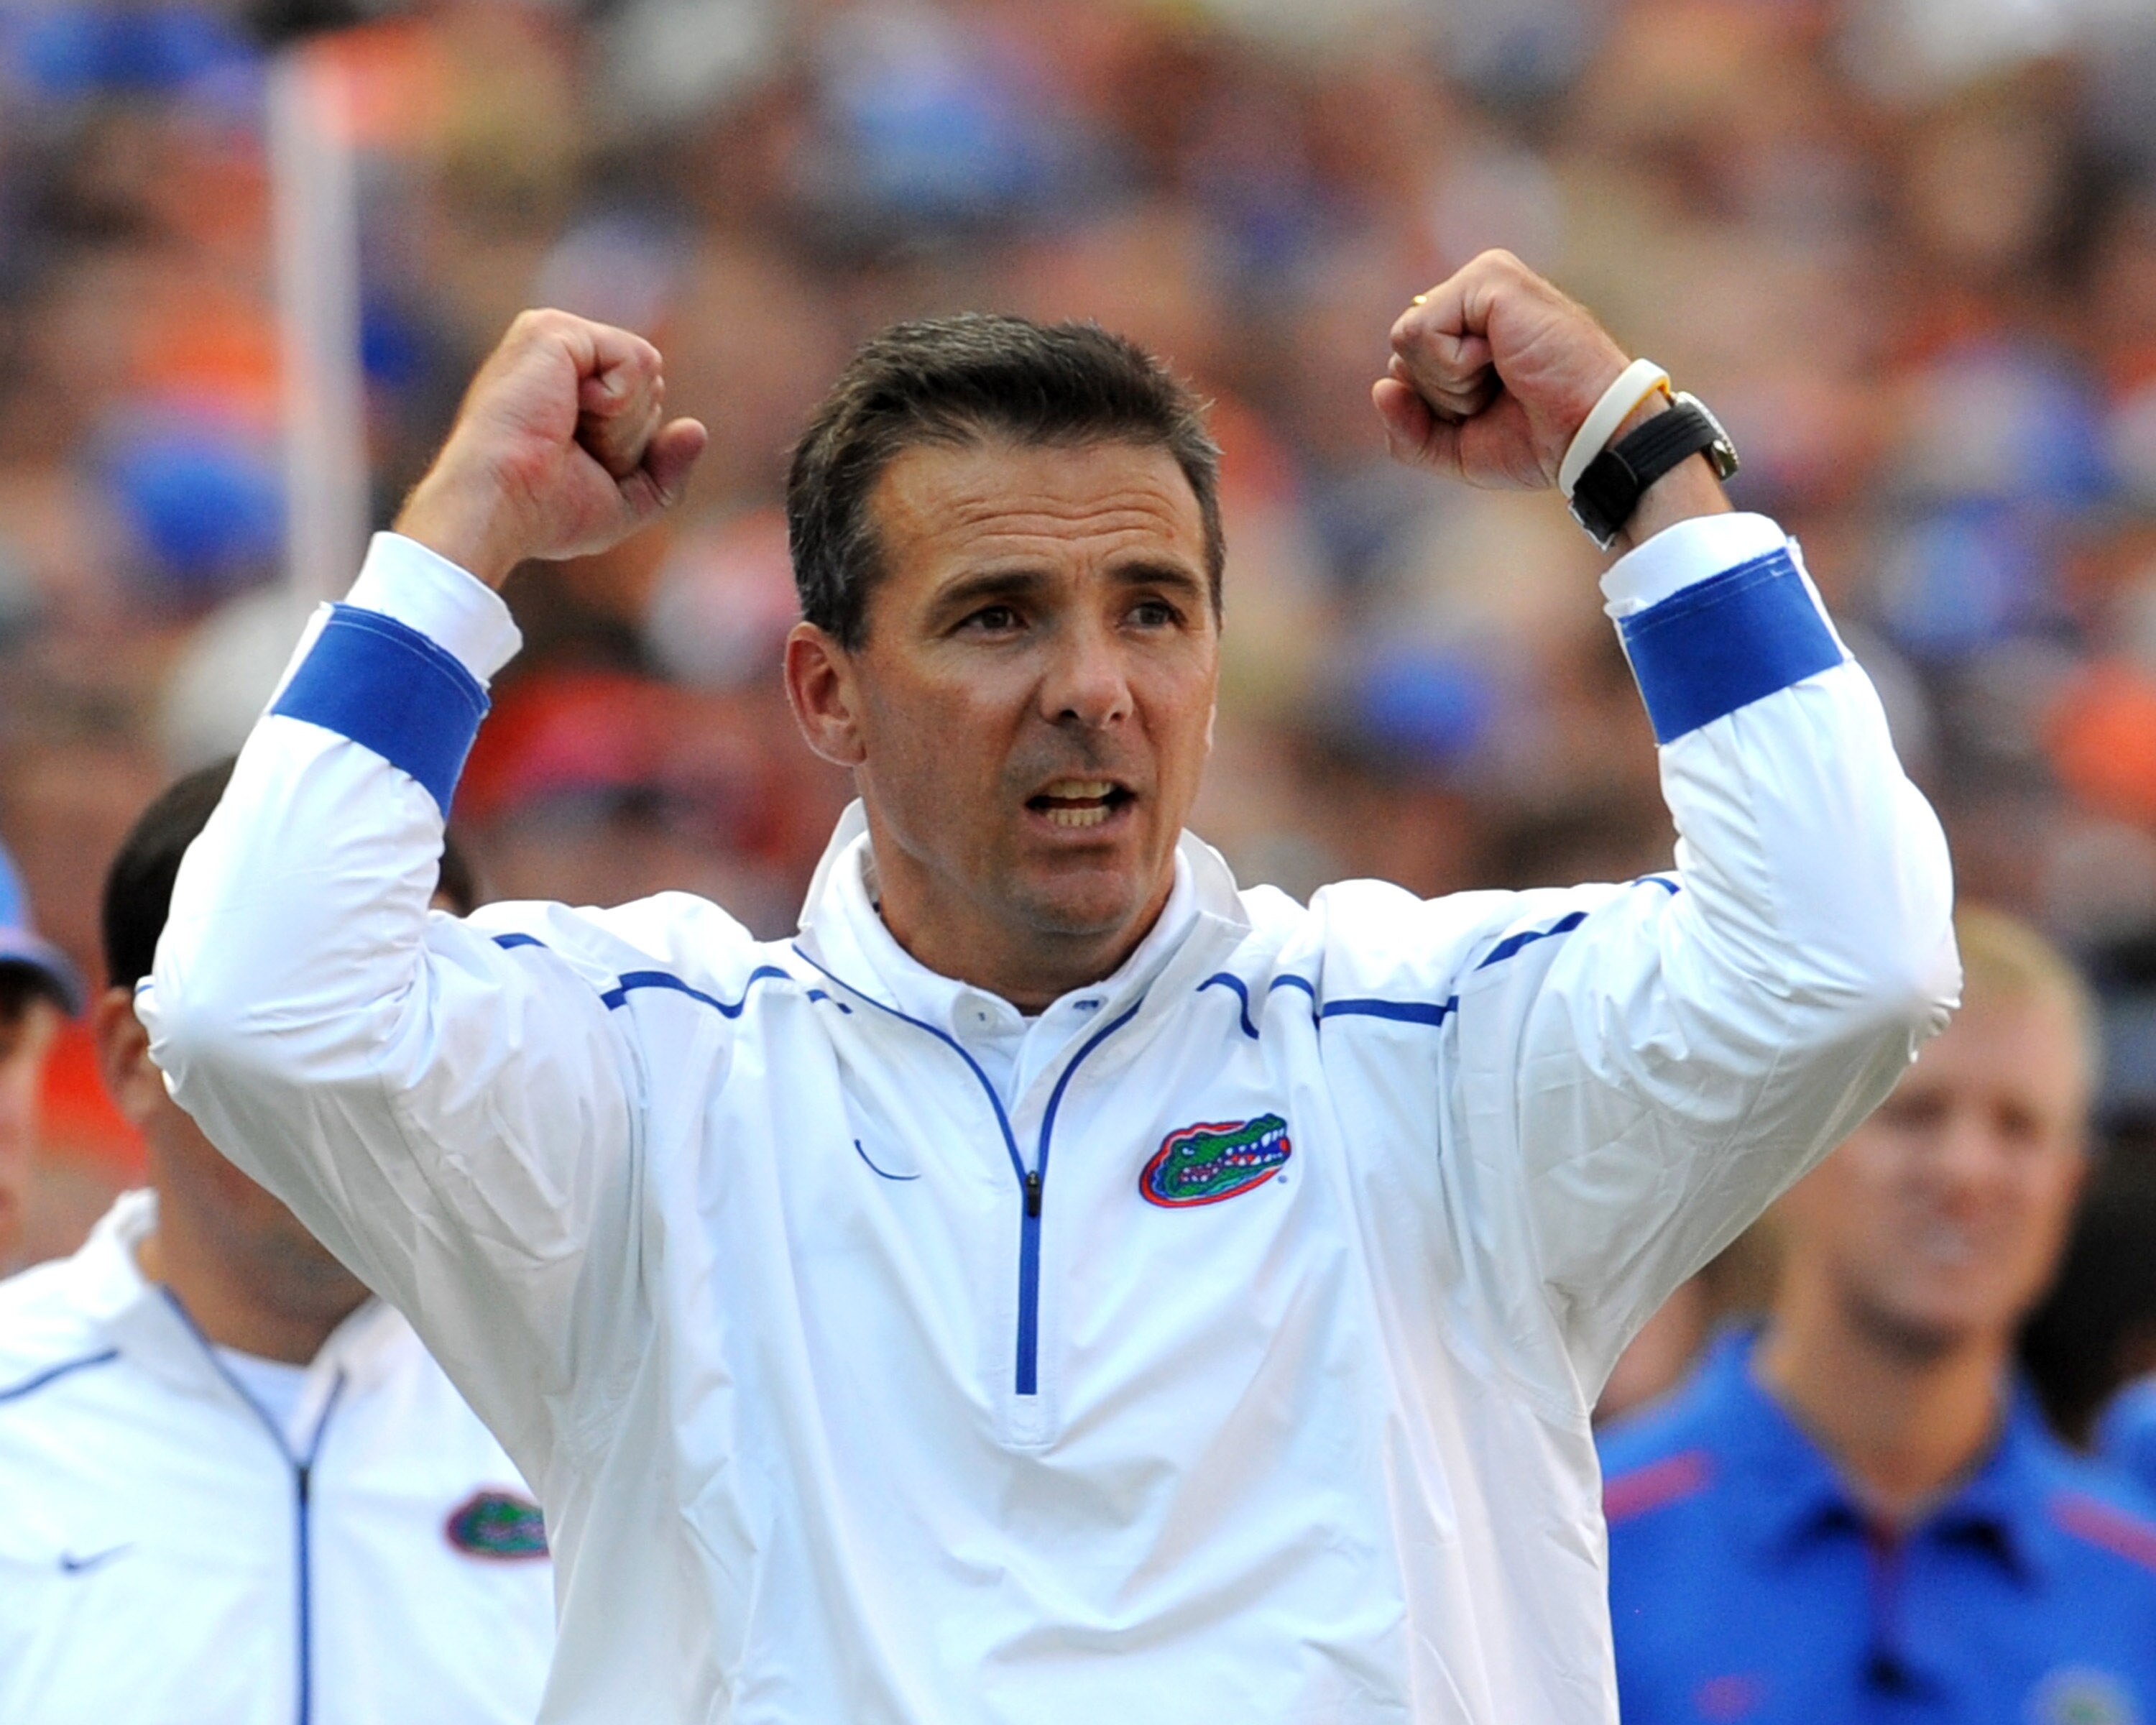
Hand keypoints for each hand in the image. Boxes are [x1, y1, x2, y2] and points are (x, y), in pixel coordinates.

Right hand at [394, 309, 707, 589]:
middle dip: (629, 434)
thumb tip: (696, 428)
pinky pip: (636, 360)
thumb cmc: (543, 512)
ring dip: (623, 422)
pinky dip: (617, 402)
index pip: (645, 400)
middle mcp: (559, 355)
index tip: (575, 465)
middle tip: (570, 452)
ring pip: (648, 370)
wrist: (499, 506)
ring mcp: (553, 336)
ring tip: (565, 432)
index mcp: (567, 388)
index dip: (630, 448)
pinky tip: (567, 410)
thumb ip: (666, 471)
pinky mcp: (552, 329)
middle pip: (652, 384)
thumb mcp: (624, 503)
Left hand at [1374, 251, 1631, 489]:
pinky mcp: (1489, 276)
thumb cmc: (1538, 440)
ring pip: (1406, 338)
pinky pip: (1422, 331)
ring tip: (1503, 376)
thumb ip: (1408, 430)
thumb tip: (1380, 387)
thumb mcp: (1456, 450)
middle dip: (1441, 394)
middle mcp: (1472, 296)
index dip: (1435, 406)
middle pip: (1401, 351)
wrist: (1589, 436)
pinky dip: (1454, 366)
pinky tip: (1500, 359)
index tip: (1491, 409)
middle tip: (1501, 393)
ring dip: (1449, 381)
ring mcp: (1482, 280)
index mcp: (1467, 328)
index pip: (1405, 365)